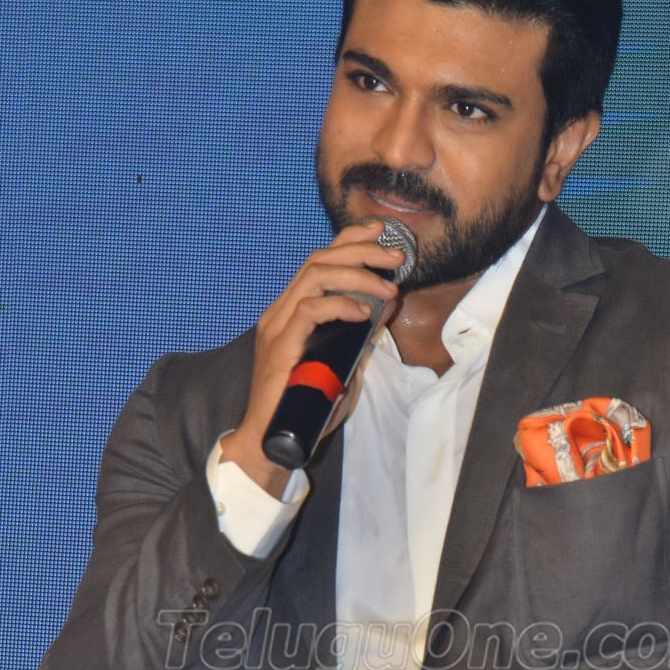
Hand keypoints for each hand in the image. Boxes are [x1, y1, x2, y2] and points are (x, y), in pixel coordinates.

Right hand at [220, 220, 406, 493]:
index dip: (349, 240)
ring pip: (315, 276)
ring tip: (388, 286)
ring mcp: (277, 326)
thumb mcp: (340, 360)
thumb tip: (385, 307)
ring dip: (358, 275)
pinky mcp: (280, 345)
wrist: (272, 438)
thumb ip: (356, 334)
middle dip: (362, 251)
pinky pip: (311, 309)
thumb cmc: (305, 403)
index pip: (318, 260)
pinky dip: (341, 305)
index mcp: (291, 310)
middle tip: (396, 257)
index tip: (381, 232)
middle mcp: (281, 311)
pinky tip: (364, 313)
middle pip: (319, 260)